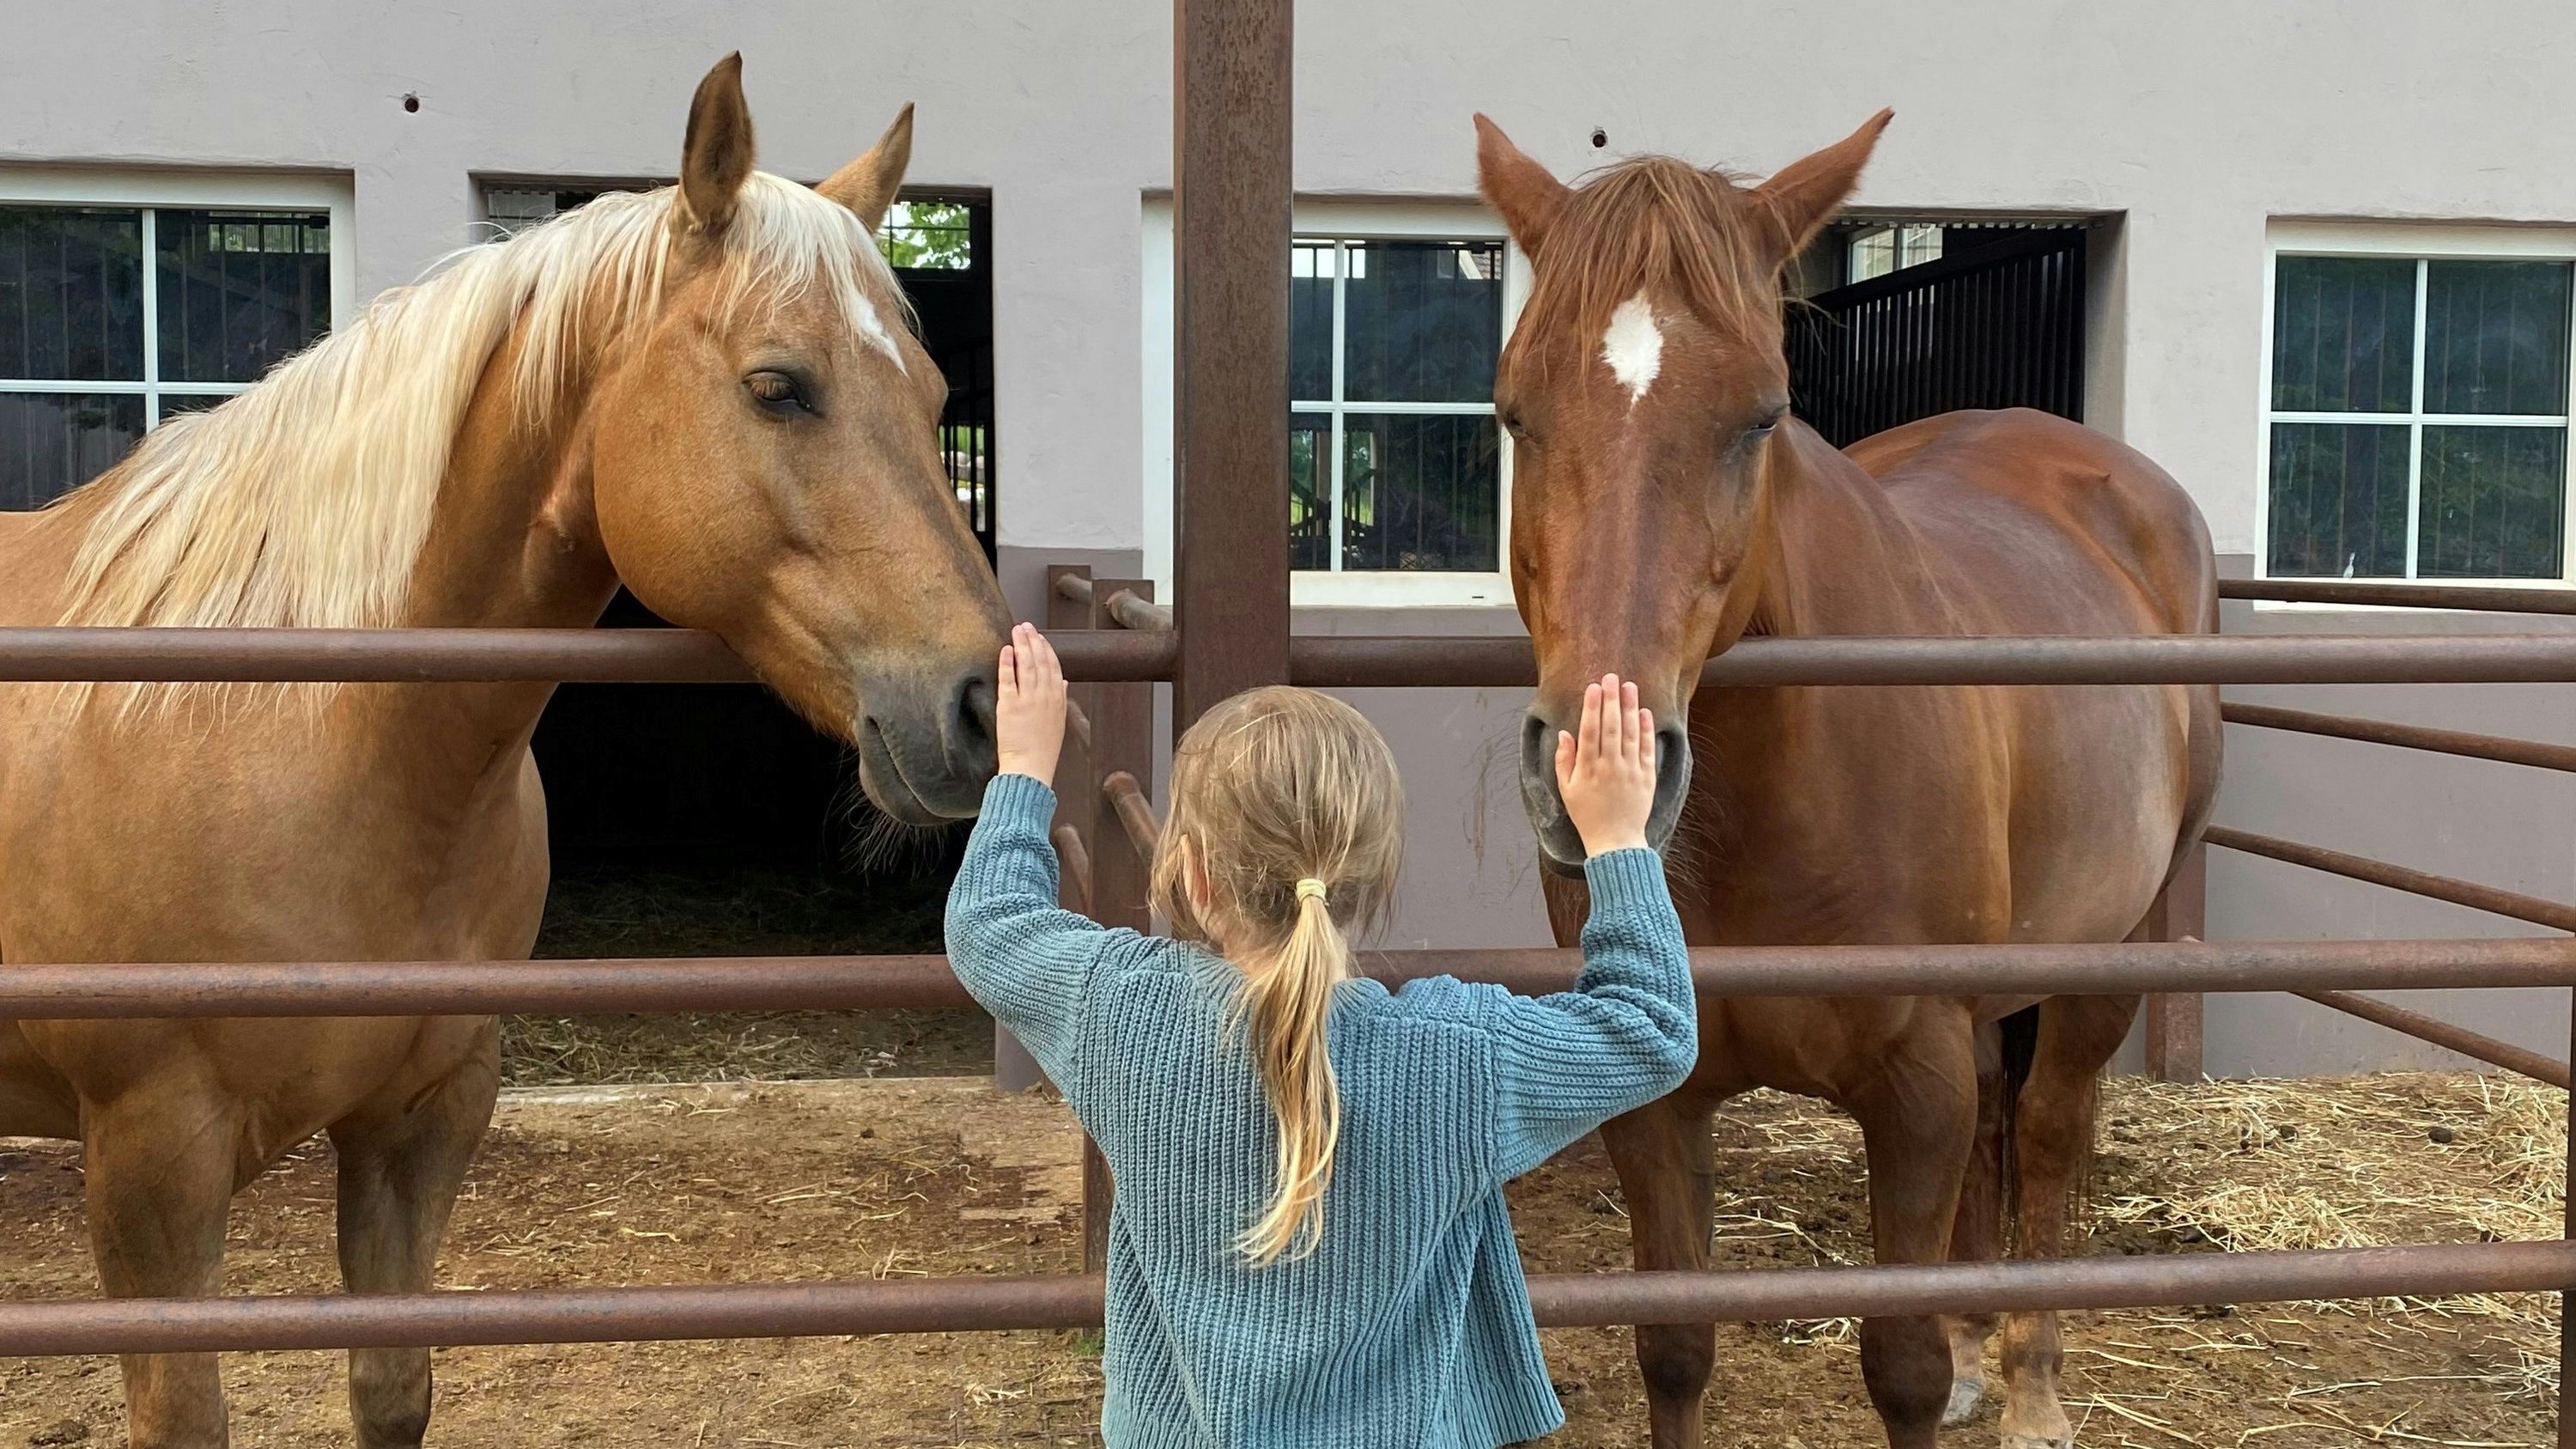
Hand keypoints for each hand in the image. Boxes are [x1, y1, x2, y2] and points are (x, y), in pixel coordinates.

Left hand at [994, 622, 1067, 786]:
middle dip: (1034, 640)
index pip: (1054, 666)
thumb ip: (1062, 699)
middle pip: (1040, 661)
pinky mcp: (1010, 705)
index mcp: (1057, 699)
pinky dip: (1007, 662)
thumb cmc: (1043, 749)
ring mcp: (1028, 700)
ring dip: (1022, 644)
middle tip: (1026, 626)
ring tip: (1017, 631)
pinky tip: (1005, 650)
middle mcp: (1045, 696)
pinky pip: (1008, 678)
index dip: (1047, 649)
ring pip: (1027, 665)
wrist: (1030, 768)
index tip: (1040, 637)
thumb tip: (1065, 682)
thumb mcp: (1059, 722)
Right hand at [1553, 673, 1655, 857]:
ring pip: (1630, 733)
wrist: (1615, 841)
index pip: (1590, 731)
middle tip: (1611, 677)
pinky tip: (1644, 712)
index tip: (1593, 688)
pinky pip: (1646, 748)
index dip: (1591, 707)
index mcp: (1588, 769)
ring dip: (1630, 708)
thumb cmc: (1587, 815)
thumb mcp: (1567, 789)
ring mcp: (1630, 771)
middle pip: (1611, 726)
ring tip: (1629, 687)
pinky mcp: (1646, 777)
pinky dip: (1645, 729)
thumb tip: (1564, 734)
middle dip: (1611, 700)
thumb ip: (1564, 760)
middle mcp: (1610, 767)